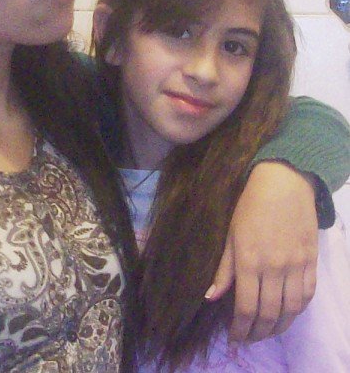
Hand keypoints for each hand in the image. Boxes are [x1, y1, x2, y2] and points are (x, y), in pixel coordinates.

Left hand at [205, 161, 317, 341]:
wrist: (283, 183)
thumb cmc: (248, 206)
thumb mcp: (230, 234)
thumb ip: (224, 268)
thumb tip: (211, 297)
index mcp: (249, 260)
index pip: (247, 307)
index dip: (240, 328)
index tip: (235, 336)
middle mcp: (274, 267)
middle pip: (269, 313)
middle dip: (258, 333)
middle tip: (249, 338)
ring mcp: (296, 265)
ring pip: (291, 309)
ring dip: (278, 327)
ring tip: (267, 332)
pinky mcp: (311, 260)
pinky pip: (308, 295)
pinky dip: (297, 310)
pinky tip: (287, 313)